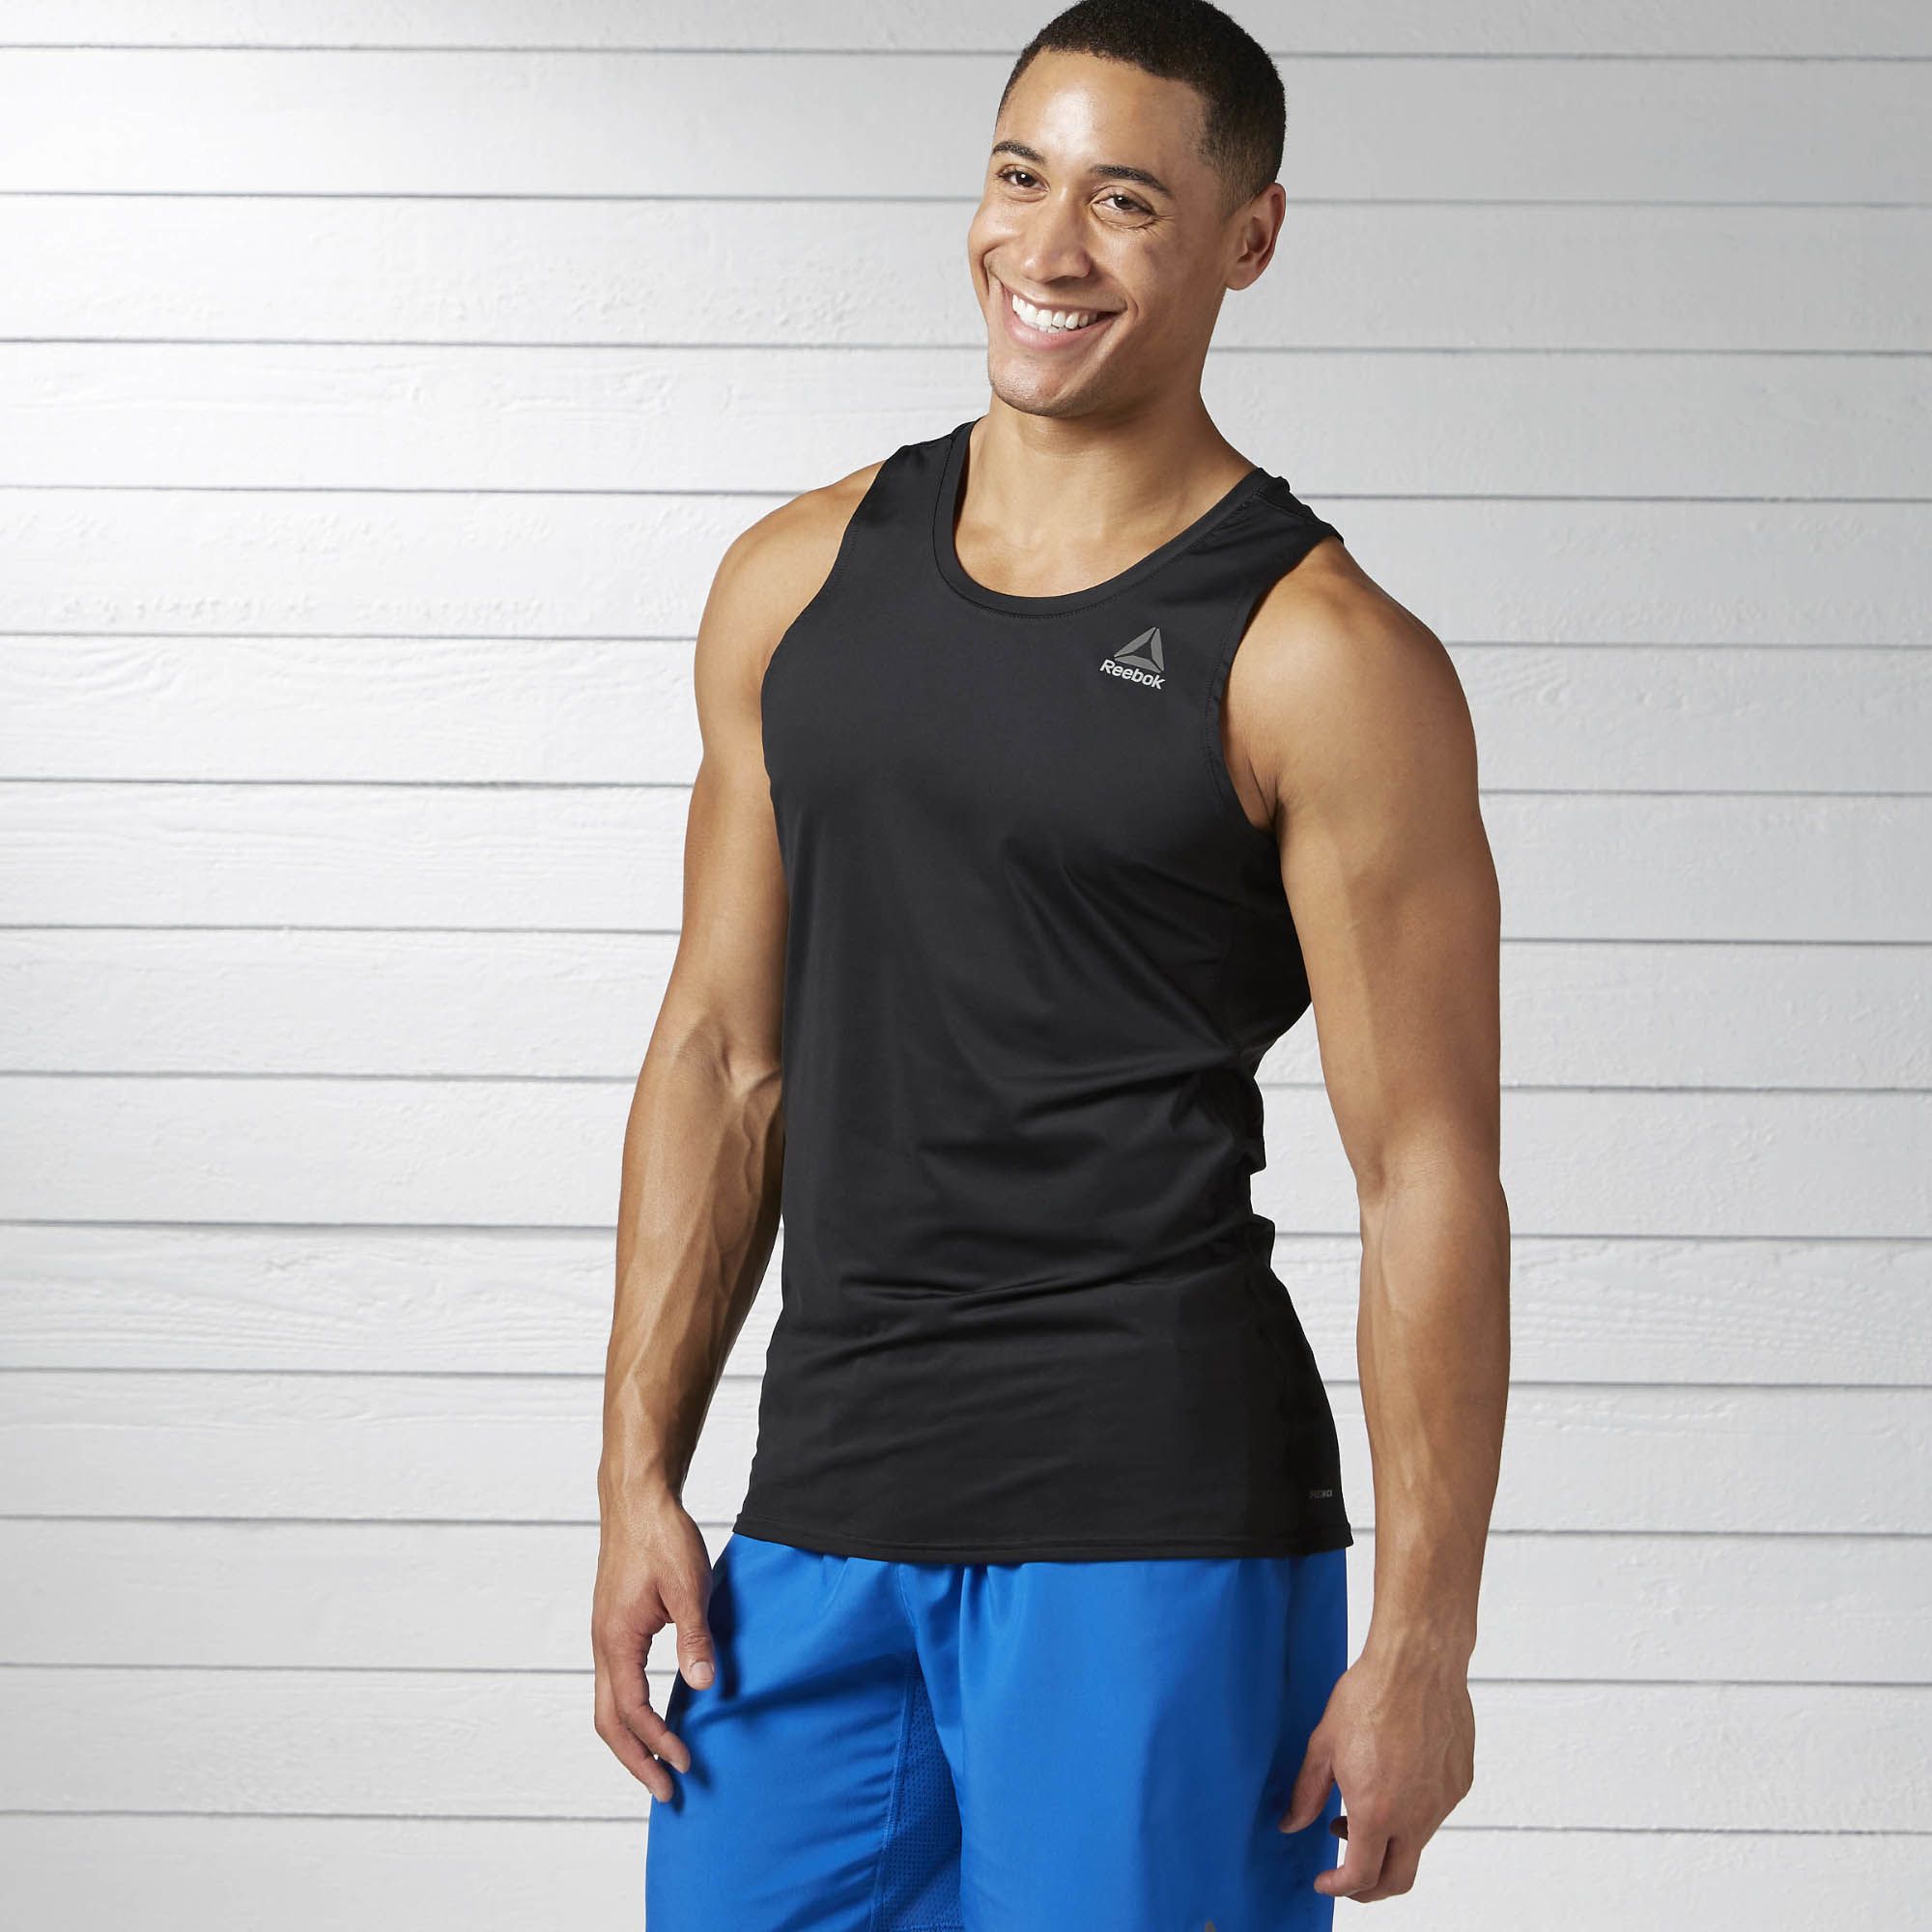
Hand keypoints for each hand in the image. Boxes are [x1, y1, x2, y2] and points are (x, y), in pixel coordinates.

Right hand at [591, 1492, 717, 1800]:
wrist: (637, 1500)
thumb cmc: (661, 1537)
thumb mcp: (688, 1586)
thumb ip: (694, 1637)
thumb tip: (702, 1687)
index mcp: (617, 1640)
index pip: (633, 1711)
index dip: (658, 1743)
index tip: (686, 1764)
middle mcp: (604, 1645)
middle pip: (610, 1722)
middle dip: (636, 1761)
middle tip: (667, 1792)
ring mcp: (606, 1637)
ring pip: (609, 1706)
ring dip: (632, 1741)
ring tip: (660, 1765)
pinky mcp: (614, 1628)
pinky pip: (616, 1685)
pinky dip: (632, 1713)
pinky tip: (656, 1718)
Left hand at [1278, 1641, 1475, 1902]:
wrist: (1417, 1663)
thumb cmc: (1370, 1695)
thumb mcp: (1324, 1744)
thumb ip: (1307, 1792)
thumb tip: (1291, 1823)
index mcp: (1377, 1811)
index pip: (1361, 1876)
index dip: (1339, 1886)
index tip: (1326, 1881)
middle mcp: (1415, 1816)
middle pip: (1398, 1879)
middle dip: (1370, 1889)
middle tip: (1348, 1874)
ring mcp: (1442, 1802)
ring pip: (1416, 1843)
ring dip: (1389, 1842)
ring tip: (1364, 1807)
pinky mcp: (1459, 1783)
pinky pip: (1435, 1813)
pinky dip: (1412, 1814)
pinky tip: (1394, 1779)